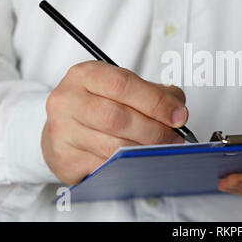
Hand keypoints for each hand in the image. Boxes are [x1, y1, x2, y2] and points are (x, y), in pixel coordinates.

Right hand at [42, 61, 187, 184]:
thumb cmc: (98, 103)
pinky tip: (137, 161)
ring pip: (112, 146)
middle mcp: (68, 100)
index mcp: (85, 75)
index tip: (178, 115)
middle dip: (154, 130)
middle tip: (173, 137)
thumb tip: (178, 110)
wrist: (64, 126)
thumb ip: (155, 93)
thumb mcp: (123, 87)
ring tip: (160, 149)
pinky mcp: (64, 158)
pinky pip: (104, 167)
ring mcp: (62, 130)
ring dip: (144, 150)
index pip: (123, 85)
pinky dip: (127, 166)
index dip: (155, 102)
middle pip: (117, 118)